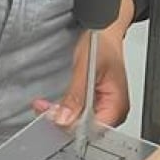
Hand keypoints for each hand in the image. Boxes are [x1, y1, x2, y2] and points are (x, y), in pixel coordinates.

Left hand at [33, 0, 134, 128]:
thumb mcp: (86, 68)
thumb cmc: (103, 44)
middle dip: (61, 120)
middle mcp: (112, 110)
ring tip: (42, 107)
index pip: (94, 129)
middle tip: (43, 110)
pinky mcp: (92, 104)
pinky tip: (49, 106)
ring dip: (58, 115)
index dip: (73, 127)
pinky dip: (62, 110)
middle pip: (84, 128)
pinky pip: (75, 113)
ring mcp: (102, 108)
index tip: (54, 119)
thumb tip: (65, 118)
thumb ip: (76, 96)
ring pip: (77, 122)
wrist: (103, 31)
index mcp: (117, 105)